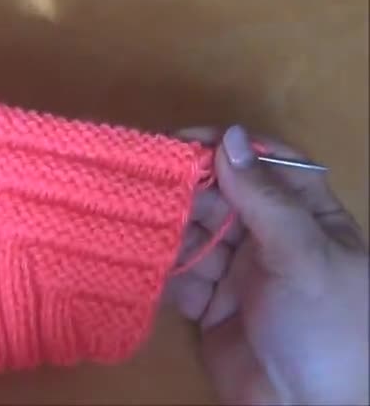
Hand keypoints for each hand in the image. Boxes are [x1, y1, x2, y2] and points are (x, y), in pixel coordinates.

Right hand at [167, 125, 368, 404]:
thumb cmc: (324, 325)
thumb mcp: (304, 254)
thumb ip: (263, 196)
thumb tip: (230, 136)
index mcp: (308, 219)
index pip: (267, 166)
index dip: (228, 148)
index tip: (183, 140)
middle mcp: (272, 240)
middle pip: (224, 198)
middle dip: (189, 190)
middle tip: (147, 182)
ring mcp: (239, 273)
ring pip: (197, 235)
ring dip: (170, 228)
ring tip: (137, 220)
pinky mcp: (211, 305)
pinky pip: (182, 276)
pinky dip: (163, 268)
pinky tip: (140, 258)